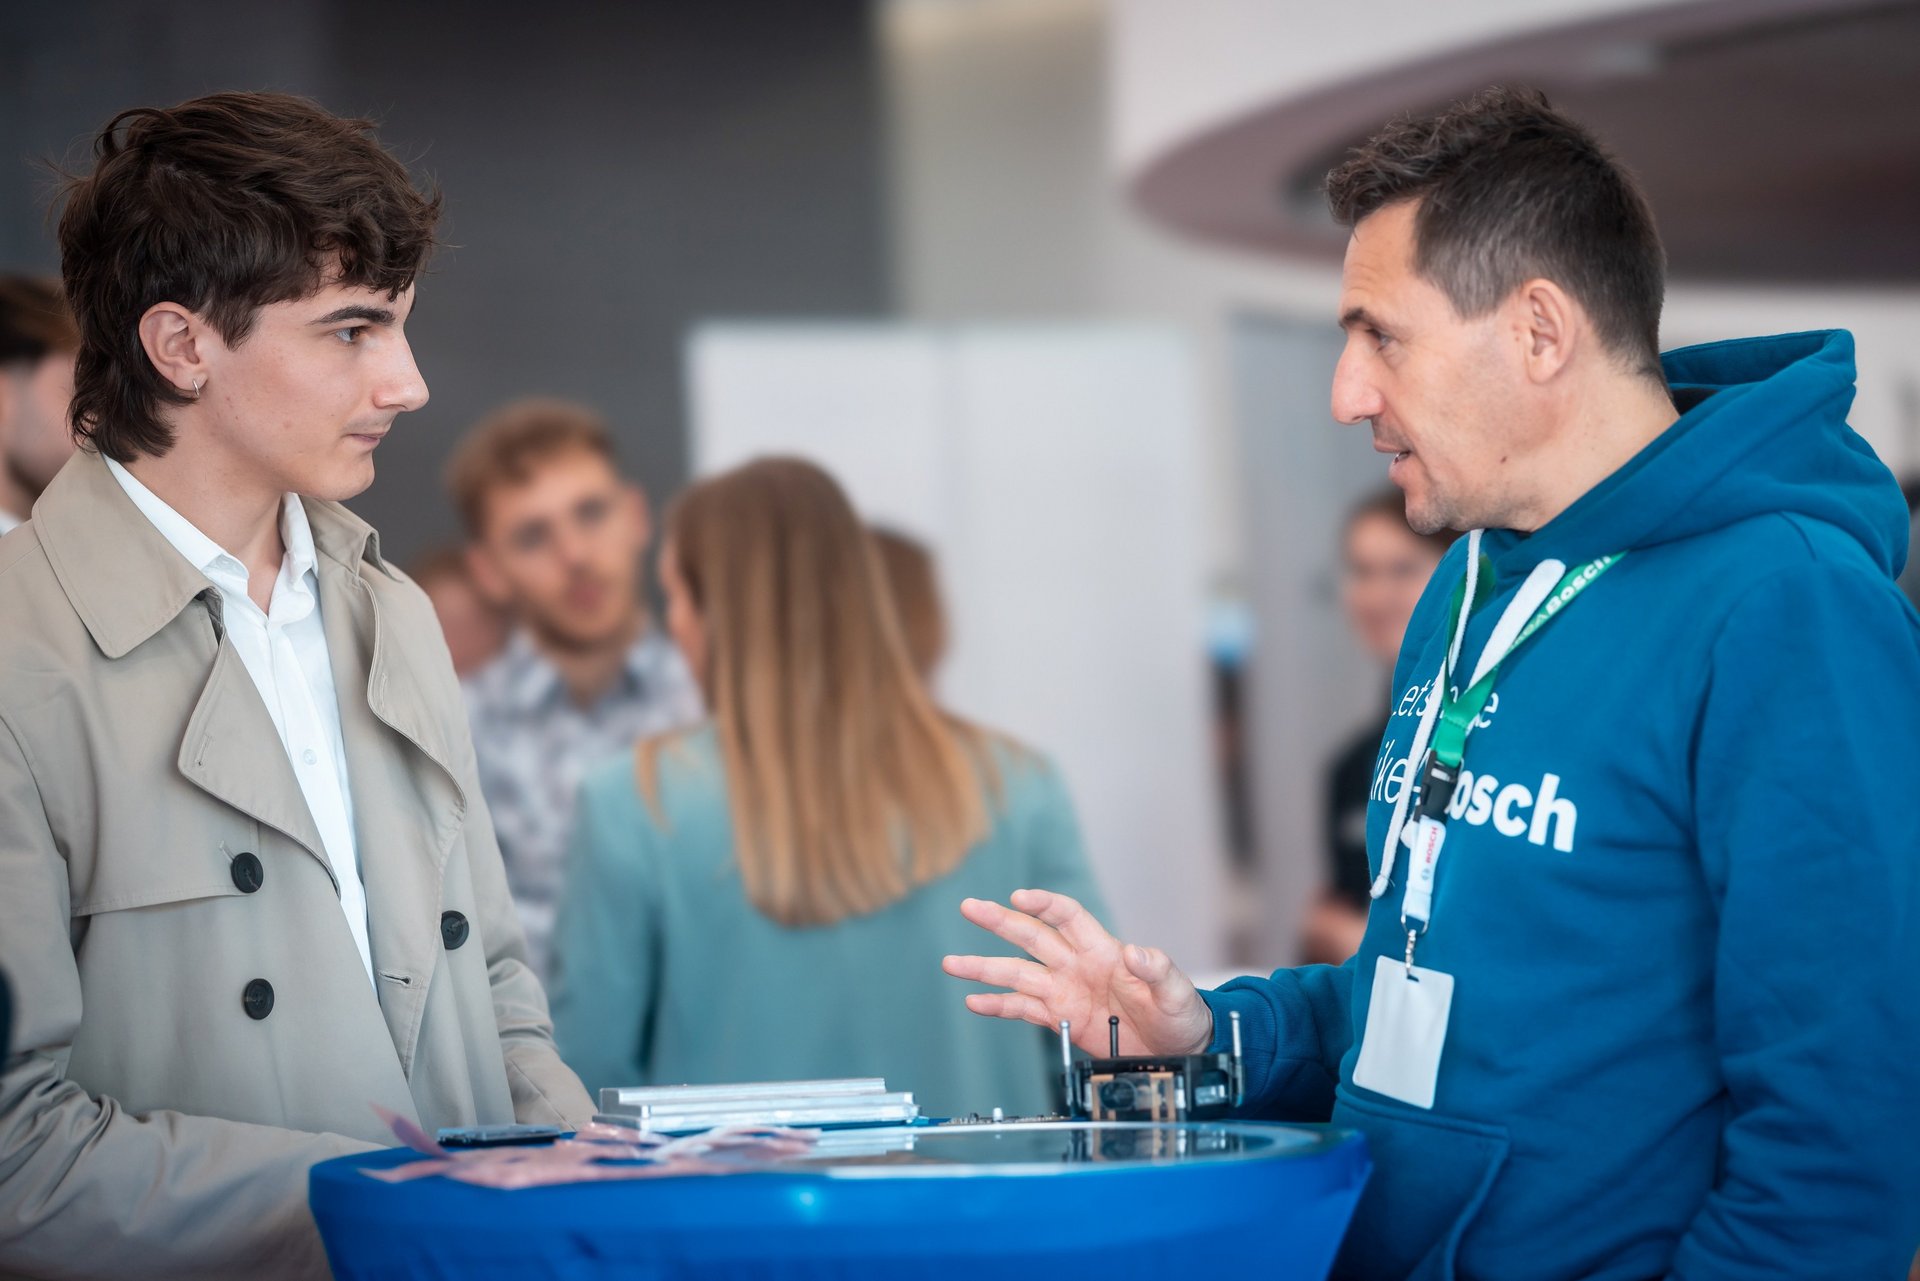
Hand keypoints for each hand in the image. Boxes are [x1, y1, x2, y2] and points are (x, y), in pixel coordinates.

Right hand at [942, 888, 1212, 1056]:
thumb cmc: (1180, 1013)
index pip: (1067, 917)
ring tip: (952, 963)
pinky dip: (998, 1006)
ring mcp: (1066, 992)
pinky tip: (974, 1002)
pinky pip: (1023, 1010)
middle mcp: (1078, 967)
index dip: (1044, 904)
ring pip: (1018, 974)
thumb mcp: (1176, 991)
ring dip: (985, 968)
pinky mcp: (1061, 1019)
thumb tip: (1135, 952)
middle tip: (969, 908)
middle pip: (1032, 938)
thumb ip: (1156, 969)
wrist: (1178, 1048)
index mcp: (1103, 951)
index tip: (1019, 897)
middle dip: (1000, 922)